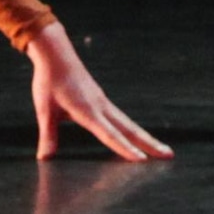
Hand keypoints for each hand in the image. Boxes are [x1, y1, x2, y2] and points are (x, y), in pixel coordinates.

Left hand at [25, 20, 172, 161]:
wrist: (55, 53)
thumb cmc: (49, 81)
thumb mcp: (45, 109)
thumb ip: (48, 134)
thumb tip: (44, 158)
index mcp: (88, 110)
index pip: (110, 134)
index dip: (125, 148)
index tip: (142, 160)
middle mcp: (101, 107)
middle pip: (130, 129)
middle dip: (150, 144)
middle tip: (169, 156)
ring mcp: (104, 102)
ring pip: (129, 123)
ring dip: (146, 137)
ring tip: (162, 150)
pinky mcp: (102, 99)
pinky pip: (122, 118)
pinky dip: (133, 130)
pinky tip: (138, 136)